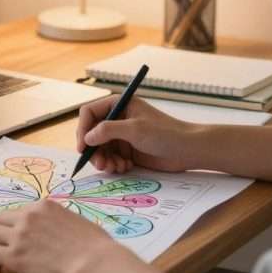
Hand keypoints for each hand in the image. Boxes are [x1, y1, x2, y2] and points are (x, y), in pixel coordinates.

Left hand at [0, 199, 119, 272]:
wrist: (93, 261)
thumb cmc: (95, 245)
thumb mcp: (75, 220)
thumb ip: (59, 221)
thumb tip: (58, 229)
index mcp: (43, 206)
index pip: (17, 212)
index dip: (12, 224)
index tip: (12, 234)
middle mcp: (27, 217)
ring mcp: (19, 236)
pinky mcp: (14, 256)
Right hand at [76, 95, 200, 173]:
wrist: (187, 150)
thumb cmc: (165, 133)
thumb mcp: (135, 129)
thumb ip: (108, 130)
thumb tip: (87, 137)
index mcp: (118, 104)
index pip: (89, 113)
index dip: (83, 129)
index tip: (83, 147)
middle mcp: (117, 118)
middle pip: (92, 133)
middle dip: (94, 150)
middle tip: (101, 165)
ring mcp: (122, 135)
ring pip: (100, 148)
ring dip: (104, 160)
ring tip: (116, 168)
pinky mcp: (127, 150)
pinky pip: (111, 157)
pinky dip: (114, 164)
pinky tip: (125, 167)